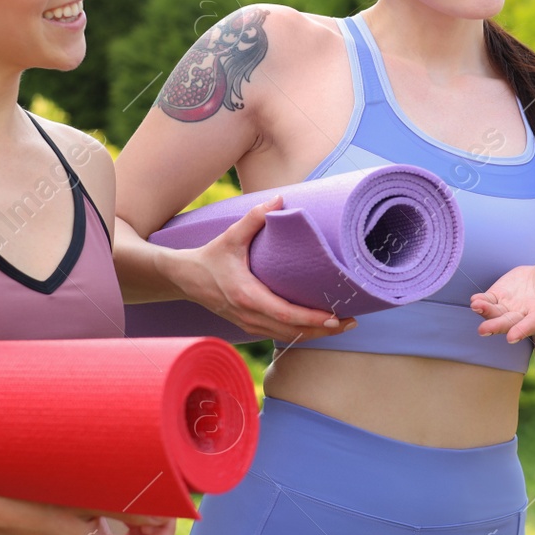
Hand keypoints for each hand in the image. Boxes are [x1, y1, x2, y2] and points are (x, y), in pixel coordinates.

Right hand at [33, 507, 178, 534]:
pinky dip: (131, 532)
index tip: (166, 505)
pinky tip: (123, 510)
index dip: (167, 530)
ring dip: (144, 528)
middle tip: (154, 498)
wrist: (11, 515)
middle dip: (157, 527)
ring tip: (138, 501)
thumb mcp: (90, 501)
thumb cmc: (45, 503)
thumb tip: (163, 515)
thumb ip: (128, 510)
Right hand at [171, 195, 355, 341]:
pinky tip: (319, 325)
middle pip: (292, 331)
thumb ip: (254, 218)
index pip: (286, 314)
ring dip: (315, 333)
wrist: (184, 279)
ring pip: (287, 336)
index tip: (335, 316)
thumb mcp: (230, 236)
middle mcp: (249, 316)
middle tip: (350, 322)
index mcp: (248, 296)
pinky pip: (279, 334)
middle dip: (323, 330)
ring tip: (342, 325)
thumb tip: (279, 197)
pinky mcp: (248, 325)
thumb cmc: (209, 257)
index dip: (312, 318)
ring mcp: (248, 324)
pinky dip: (300, 332)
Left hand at [471, 258, 534, 343]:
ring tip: (476, 306)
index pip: (533, 324)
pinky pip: (489, 301)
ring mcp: (509, 307)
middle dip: (496, 326)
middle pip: (509, 323)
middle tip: (483, 330)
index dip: (523, 330)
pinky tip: (475, 300)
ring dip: (485, 312)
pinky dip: (481, 302)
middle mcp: (524, 314)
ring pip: (496, 313)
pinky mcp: (499, 296)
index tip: (511, 337)